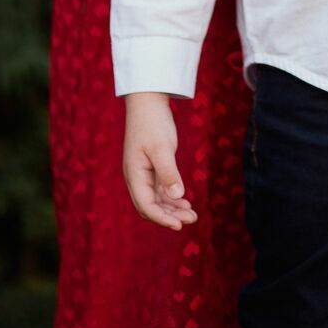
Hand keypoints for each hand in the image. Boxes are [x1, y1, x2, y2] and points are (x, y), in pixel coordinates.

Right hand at [123, 93, 196, 229]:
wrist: (148, 101)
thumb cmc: (153, 122)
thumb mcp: (162, 147)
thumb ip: (168, 172)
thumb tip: (176, 197)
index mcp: (134, 175)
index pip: (146, 206)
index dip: (162, 218)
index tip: (179, 225)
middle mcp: (137, 178)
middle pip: (151, 206)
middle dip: (170, 216)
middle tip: (192, 219)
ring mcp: (144, 173)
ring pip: (157, 200)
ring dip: (173, 209)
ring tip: (192, 214)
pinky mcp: (152, 167)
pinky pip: (160, 190)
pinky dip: (172, 198)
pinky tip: (185, 202)